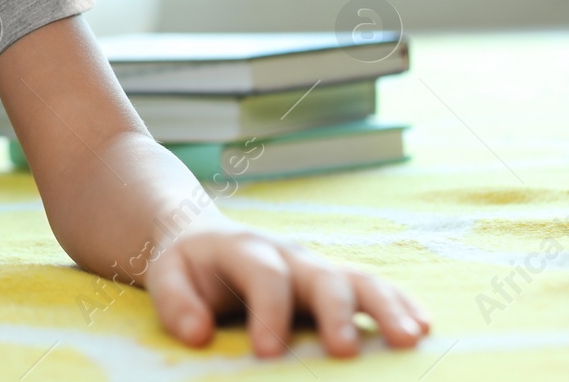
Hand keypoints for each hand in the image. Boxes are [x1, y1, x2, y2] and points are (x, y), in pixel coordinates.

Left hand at [144, 223, 430, 357]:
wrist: (203, 236)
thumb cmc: (188, 266)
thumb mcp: (166, 275)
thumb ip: (175, 303)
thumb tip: (197, 335)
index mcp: (244, 249)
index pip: (263, 275)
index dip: (268, 312)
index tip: (267, 353)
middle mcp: (289, 254)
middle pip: (321, 276)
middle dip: (335, 312)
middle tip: (344, 351)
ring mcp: (317, 267)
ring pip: (360, 279)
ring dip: (387, 308)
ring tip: (410, 339)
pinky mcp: (336, 281)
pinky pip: (375, 287)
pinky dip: (401, 304)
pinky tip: (424, 328)